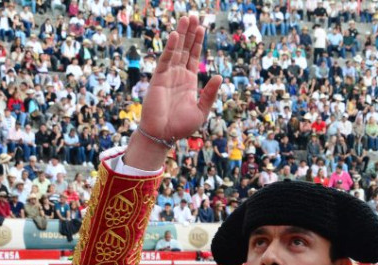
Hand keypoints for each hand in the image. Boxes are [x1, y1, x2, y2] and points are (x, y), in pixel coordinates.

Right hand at [126, 15, 220, 169]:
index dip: (198, 42)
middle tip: (194, 15)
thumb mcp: (201, 110)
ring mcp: (168, 75)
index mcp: (189, 81)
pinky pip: (166, 60)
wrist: (163, 135)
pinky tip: (175, 35)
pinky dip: (171, 48)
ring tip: (187, 18)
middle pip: (185, 48)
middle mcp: (178, 75)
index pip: (194, 57)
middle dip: (190, 32)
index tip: (202, 27)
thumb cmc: (181, 127)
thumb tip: (218, 76)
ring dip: (181, 34)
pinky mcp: (159, 78)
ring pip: (176, 50)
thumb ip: (209, 94)